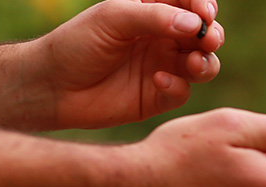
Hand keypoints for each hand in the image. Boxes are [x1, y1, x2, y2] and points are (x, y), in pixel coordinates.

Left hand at [25, 0, 224, 129]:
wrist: (53, 87)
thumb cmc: (77, 43)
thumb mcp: (113, 18)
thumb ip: (154, 17)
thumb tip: (196, 24)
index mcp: (152, 13)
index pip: (189, 4)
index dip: (204, 5)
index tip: (206, 13)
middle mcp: (162, 39)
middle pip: (204, 35)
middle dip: (212, 36)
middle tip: (208, 40)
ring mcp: (163, 68)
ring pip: (204, 64)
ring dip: (206, 63)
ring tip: (193, 64)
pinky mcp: (159, 97)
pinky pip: (184, 91)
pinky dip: (179, 86)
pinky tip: (159, 81)